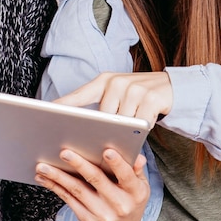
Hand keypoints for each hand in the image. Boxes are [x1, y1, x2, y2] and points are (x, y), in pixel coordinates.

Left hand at [35, 148, 148, 220]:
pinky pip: (68, 199)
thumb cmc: (131, 198)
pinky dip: (55, 186)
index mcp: (135, 192)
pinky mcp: (87, 218)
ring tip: (43, 166)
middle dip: (79, 165)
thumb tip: (137, 157)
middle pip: (96, 180)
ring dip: (58, 177)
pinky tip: (44, 177)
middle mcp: (119, 205)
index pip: (127, 176)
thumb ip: (136, 170)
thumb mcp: (140, 185)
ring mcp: (102, 214)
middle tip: (65, 153)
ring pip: (77, 190)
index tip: (107, 151)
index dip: (117, 164)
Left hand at [55, 71, 173, 126]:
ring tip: (130, 130)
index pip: (79, 95)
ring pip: (122, 122)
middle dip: (104, 130)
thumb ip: (100, 107)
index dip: (63, 104)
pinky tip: (145, 124)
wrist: (173, 87)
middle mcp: (117, 81)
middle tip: (105, 138)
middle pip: (103, 116)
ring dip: (126, 130)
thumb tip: (81, 129)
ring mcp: (134, 88)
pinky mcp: (151, 98)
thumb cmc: (138, 97)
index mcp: (103, 81)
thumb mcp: (116, 96)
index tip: (47, 111)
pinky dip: (142, 128)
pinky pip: (140, 123)